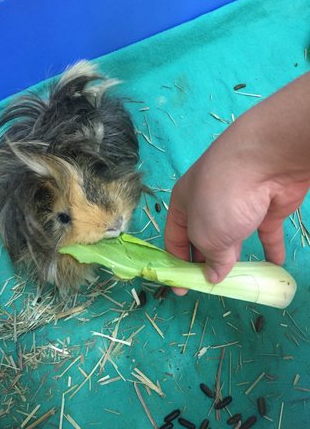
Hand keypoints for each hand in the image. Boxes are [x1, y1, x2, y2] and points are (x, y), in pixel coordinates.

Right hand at [165, 150, 308, 294]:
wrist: (264, 161)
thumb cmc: (220, 199)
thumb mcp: (205, 235)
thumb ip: (209, 259)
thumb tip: (213, 275)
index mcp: (184, 203)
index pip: (175, 237)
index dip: (176, 263)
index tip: (181, 287)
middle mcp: (209, 202)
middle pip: (204, 237)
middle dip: (206, 261)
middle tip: (212, 285)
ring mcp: (239, 202)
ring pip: (235, 234)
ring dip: (236, 256)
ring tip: (239, 280)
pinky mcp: (267, 205)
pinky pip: (266, 231)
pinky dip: (269, 248)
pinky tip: (272, 265)